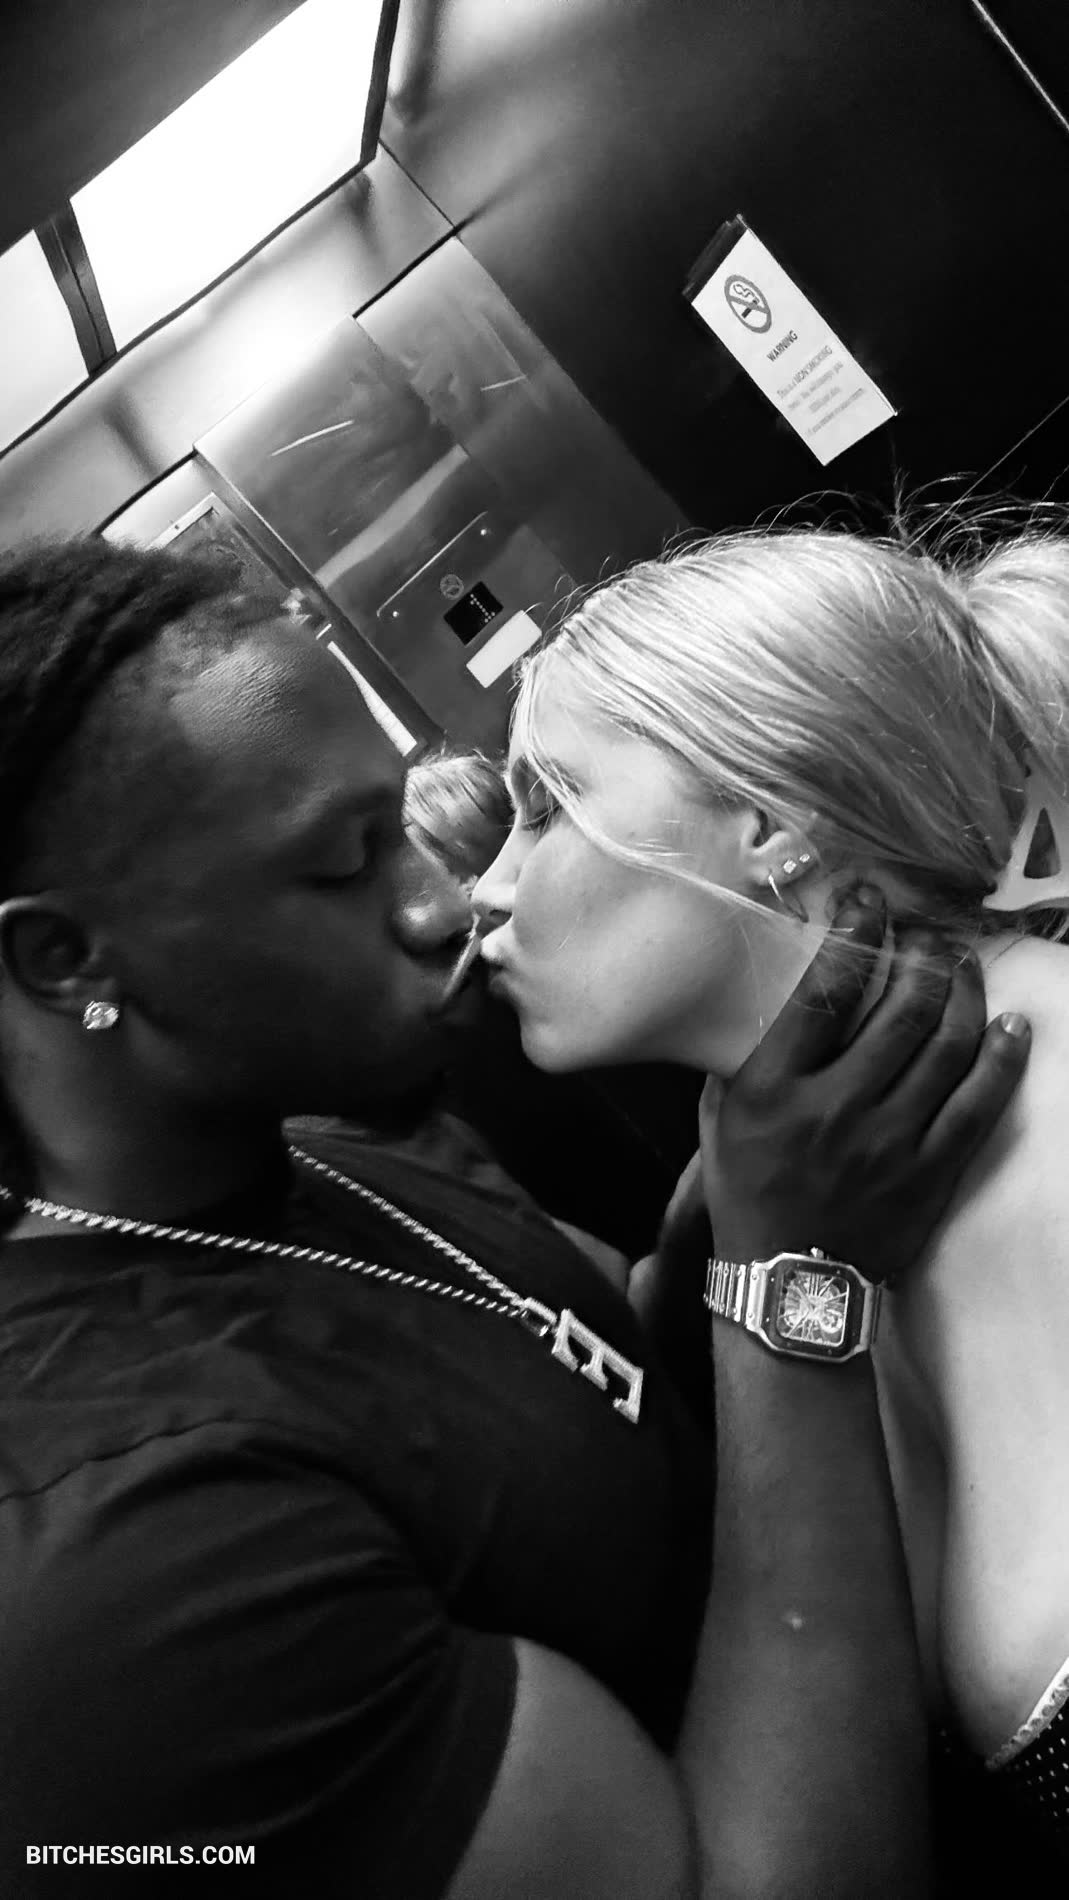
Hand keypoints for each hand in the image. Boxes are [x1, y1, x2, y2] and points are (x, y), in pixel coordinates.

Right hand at [705, 893, 1030, 1281]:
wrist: (788, 1285)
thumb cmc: (747, 1193)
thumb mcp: (720, 1118)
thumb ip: (745, 1057)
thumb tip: (776, 994)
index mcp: (774, 1089)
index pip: (824, 991)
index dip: (855, 934)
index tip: (870, 900)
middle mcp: (834, 1108)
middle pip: (901, 1009)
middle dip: (923, 956)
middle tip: (928, 937)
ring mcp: (889, 1142)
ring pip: (948, 1046)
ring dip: (964, 994)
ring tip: (965, 968)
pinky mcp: (931, 1174)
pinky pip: (979, 1105)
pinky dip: (1002, 1059)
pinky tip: (1013, 1028)